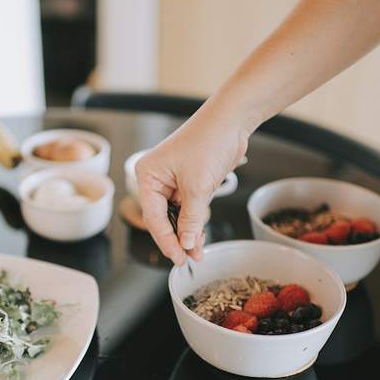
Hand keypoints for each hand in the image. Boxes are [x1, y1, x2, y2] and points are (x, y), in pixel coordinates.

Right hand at [135, 100, 248, 264]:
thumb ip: (191, 219)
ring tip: (198, 252)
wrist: (232, 121)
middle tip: (189, 258)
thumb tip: (186, 243)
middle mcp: (155, 179)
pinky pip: (187, 208)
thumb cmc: (209, 141)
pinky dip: (194, 222)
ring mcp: (171, 181)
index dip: (166, 240)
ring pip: (175, 216)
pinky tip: (200, 237)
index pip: (153, 217)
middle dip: (177, 239)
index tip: (178, 258)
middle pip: (162, 218)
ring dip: (187, 233)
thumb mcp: (198, 187)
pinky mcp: (187, 182)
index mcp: (147, 175)